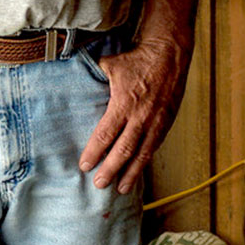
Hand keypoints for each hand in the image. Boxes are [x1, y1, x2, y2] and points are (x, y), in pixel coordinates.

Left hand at [78, 32, 190, 194]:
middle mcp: (140, 117)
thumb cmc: (138, 59)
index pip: (105, 134)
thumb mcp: (110, 65)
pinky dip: (145, 162)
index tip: (84, 166)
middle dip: (110, 169)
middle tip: (99, 184)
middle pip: (123, 150)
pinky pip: (154, 147)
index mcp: (123, 104)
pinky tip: (137, 171)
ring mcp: (155, 122)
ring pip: (142, 154)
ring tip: (121, 189)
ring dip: (130, 173)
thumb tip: (74, 82)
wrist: (170, 55)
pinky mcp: (166, 123)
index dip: (94, 152)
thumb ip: (94, 79)